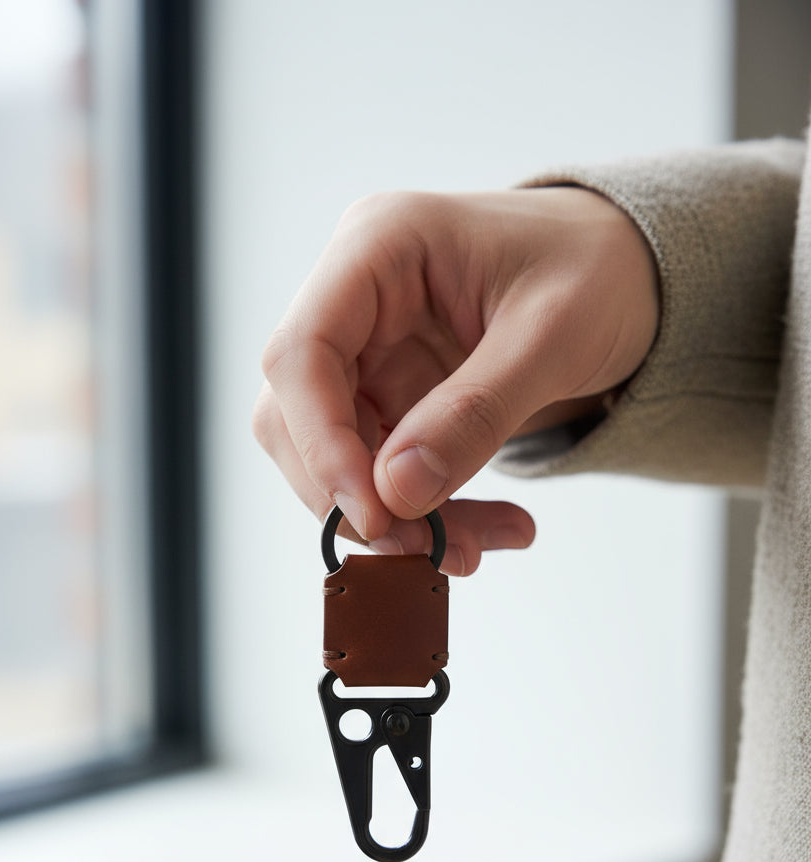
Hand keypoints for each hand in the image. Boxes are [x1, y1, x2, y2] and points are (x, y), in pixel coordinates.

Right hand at [254, 186, 658, 573]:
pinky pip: (378, 472)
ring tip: (473, 550)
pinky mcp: (388, 395)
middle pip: (297, 415)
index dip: (322, 443)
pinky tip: (484, 531)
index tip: (374, 514)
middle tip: (427, 552)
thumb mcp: (553, 337)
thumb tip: (395, 493)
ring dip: (393, 519)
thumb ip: (475, 413)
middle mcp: (353, 298)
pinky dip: (423, 515)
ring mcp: (365, 351)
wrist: (626, 273)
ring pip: (333, 458)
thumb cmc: (596, 270)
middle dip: (355, 497)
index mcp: (379, 247)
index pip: (301, 353)